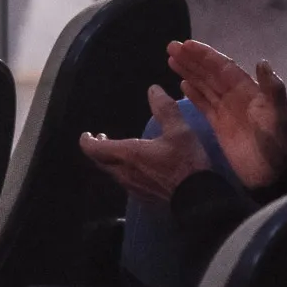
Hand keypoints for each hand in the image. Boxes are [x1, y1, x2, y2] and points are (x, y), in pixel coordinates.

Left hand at [81, 84, 208, 203]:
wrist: (199, 198)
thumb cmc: (186, 162)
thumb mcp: (179, 131)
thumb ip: (164, 109)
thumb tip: (153, 89)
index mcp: (127, 154)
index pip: (93, 149)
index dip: (86, 141)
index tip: (88, 134)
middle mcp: (123, 172)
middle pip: (99, 161)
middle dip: (98, 149)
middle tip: (102, 139)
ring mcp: (132, 187)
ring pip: (112, 172)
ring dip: (110, 160)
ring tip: (118, 151)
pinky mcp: (142, 196)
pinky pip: (125, 182)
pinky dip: (122, 171)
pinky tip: (136, 167)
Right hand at [169, 41, 286, 188]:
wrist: (275, 175)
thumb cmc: (278, 145)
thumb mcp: (278, 116)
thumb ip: (273, 90)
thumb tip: (262, 61)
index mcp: (249, 91)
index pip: (223, 67)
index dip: (205, 56)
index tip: (186, 45)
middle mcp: (237, 96)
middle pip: (210, 73)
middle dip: (192, 60)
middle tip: (171, 47)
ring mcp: (227, 110)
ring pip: (205, 85)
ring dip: (189, 72)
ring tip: (171, 60)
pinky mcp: (219, 125)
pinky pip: (204, 104)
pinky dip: (193, 94)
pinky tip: (182, 85)